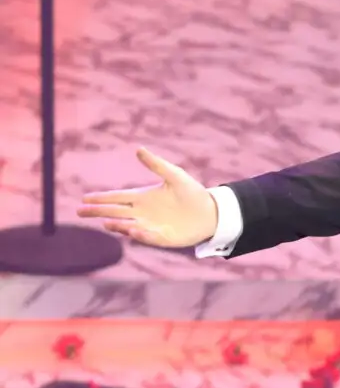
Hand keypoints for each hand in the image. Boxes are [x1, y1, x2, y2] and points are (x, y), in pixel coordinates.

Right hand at [76, 147, 217, 247]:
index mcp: (143, 197)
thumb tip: (138, 149)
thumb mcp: (174, 175)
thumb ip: (156, 164)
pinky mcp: (162, 238)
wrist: (211, 212)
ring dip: (117, 225)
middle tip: (80, 211)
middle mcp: (142, 213)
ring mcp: (150, 226)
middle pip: (115, 213)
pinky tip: (133, 229)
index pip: (117, 198)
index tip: (84, 198)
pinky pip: (148, 237)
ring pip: (127, 226)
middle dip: (98, 212)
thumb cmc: (192, 192)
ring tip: (106, 222)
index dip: (101, 198)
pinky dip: (140, 234)